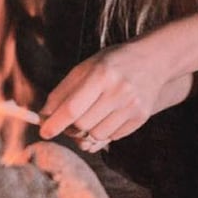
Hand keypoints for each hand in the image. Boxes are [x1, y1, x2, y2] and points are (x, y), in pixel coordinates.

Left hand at [39, 42, 167, 147]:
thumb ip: (63, 91)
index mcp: (101, 74)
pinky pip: (112, 137)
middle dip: (70, 126)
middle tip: (69, 120)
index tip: (44, 131)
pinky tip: (108, 114)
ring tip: (92, 114)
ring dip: (87, 130)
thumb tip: (44, 117)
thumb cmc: (113, 63)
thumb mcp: (86, 68)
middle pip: (82, 125)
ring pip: (96, 135)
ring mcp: (132, 105)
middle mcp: (119, 91)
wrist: (153, 60)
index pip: (73, 109)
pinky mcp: (141, 117)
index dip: (55, 123)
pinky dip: (104, 130)